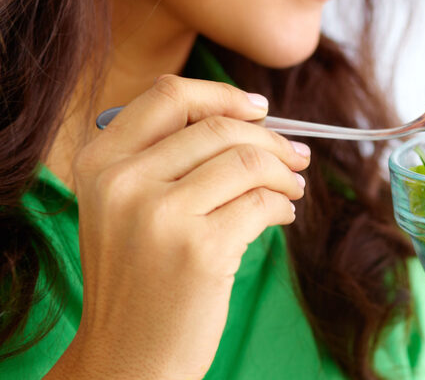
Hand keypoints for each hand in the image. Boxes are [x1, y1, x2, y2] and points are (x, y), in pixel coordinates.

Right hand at [46, 76, 309, 379]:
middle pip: (220, 128)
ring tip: (293, 189)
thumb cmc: (140, 279)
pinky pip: (262, 203)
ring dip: (285, 173)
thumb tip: (252, 117)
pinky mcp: (200, 250)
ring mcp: (160, 216)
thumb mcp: (127, 208)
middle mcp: (123, 183)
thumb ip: (168, 159)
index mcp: (99, 163)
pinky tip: (282, 216)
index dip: (224, 96)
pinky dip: (284, 205)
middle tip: (298, 157)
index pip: (169, 96)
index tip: (261, 110)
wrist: (128, 357)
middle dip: (273, 140)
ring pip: (248, 161)